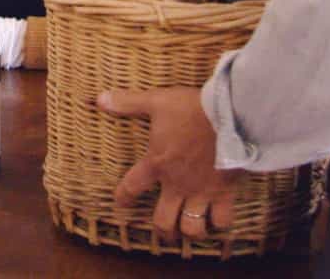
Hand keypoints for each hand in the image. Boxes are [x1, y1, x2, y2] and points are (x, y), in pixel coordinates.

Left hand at [94, 87, 238, 241]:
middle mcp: (177, 184)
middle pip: (163, 221)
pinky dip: (219, 224)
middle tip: (165, 229)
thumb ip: (128, 103)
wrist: (230, 115)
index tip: (121, 203)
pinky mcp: (225, 192)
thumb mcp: (157, 101)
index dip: (123, 198)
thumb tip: (99, 99)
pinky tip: (217, 221)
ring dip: (189, 232)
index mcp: (157, 164)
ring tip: (189, 229)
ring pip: (191, 228)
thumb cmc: (192, 108)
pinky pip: (222, 220)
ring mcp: (201, 192)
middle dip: (162, 230)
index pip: (131, 187)